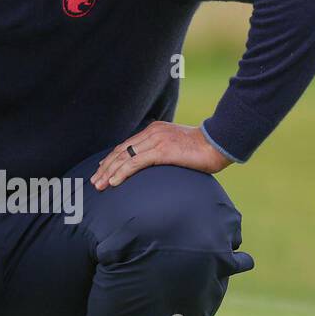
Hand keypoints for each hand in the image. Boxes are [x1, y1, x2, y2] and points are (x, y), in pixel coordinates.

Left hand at [90, 121, 231, 190]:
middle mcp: (152, 133)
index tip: (102, 170)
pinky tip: (113, 182)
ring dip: (109, 172)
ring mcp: (156, 141)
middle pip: (121, 151)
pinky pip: (136, 163)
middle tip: (94, 181)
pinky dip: (122, 173)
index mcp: (155, 130)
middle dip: (106, 167)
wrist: (219, 143)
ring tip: (99, 185)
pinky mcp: (162, 150)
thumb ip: (165, 153)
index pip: (127, 146)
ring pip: (125, 157)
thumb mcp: (179, 148)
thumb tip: (159, 167)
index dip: (113, 159)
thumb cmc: (204, 149)